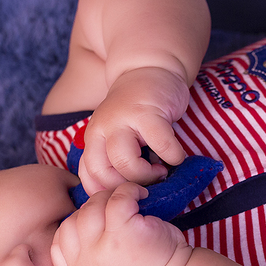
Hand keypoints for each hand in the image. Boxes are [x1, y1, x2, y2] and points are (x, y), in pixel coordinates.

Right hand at [51, 182, 192, 265]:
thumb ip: (86, 253)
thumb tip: (82, 215)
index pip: (58, 241)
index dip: (77, 225)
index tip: (99, 224)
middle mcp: (85, 263)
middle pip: (74, 219)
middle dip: (94, 209)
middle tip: (118, 210)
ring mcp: (102, 248)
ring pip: (92, 208)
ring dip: (110, 198)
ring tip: (129, 203)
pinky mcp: (123, 234)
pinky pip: (117, 199)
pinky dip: (129, 191)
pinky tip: (141, 197)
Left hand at [77, 67, 189, 194]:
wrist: (149, 69)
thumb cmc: (136, 110)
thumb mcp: (115, 134)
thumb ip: (113, 158)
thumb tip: (122, 197)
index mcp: (93, 138)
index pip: (89, 177)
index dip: (108, 193)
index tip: (127, 194)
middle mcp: (102, 128)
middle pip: (104, 174)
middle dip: (127, 187)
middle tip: (146, 184)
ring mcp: (123, 119)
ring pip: (125, 163)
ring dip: (147, 175)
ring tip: (160, 171)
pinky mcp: (148, 112)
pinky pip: (161, 146)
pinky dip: (173, 157)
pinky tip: (176, 156)